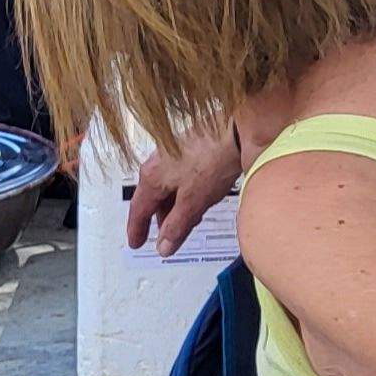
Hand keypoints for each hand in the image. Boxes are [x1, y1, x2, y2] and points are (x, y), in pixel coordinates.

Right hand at [128, 124, 247, 256]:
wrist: (238, 128)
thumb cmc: (213, 159)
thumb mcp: (192, 202)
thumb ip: (176, 226)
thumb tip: (163, 247)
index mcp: (152, 176)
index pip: (138, 209)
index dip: (137, 229)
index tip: (136, 243)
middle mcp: (158, 162)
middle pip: (152, 197)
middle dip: (158, 219)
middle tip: (163, 236)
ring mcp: (174, 153)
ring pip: (168, 187)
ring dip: (174, 207)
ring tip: (185, 221)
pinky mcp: (191, 148)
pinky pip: (181, 177)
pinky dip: (185, 193)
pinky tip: (199, 199)